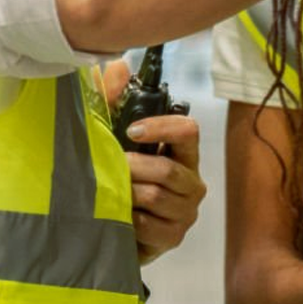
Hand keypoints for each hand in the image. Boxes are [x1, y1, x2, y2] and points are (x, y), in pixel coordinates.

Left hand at [102, 60, 207, 263]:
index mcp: (182, 155)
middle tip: (111, 170)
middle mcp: (192, 182)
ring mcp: (185, 212)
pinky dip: (127, 220)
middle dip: (132, 169)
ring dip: (127, 195)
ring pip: (155, 197)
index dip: (161, 128)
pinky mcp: (173, 238)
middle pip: (168, 171)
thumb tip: (118, 65)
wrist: (110, 231)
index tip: (131, 131)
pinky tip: (119, 218)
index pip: (188, 131)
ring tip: (113, 194)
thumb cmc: (117, 181)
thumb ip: (113, 101)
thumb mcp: (112, 139)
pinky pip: (148, 225)